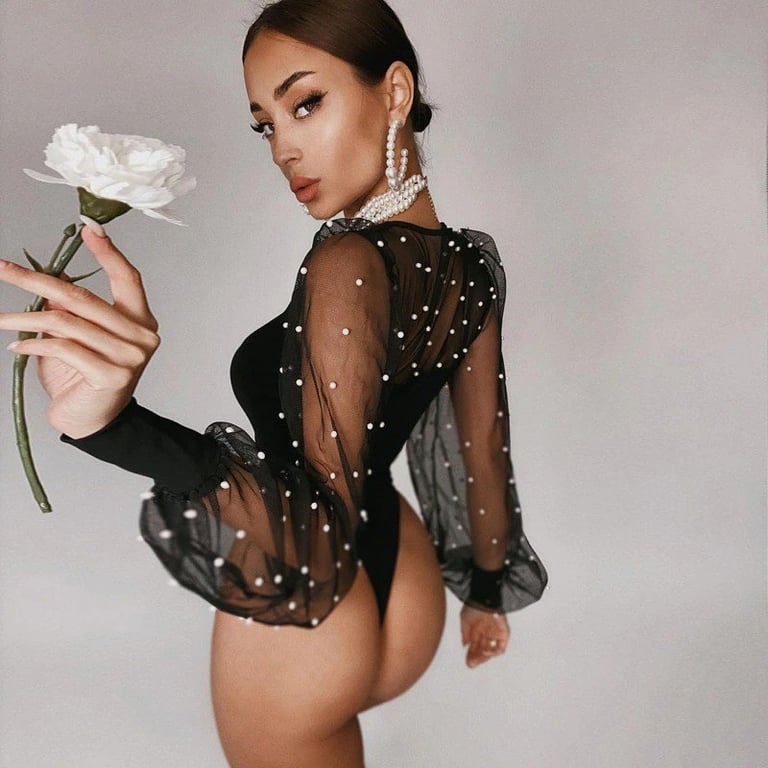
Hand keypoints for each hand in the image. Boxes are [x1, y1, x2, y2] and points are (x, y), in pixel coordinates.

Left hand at [0, 226, 159, 437]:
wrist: (91, 422)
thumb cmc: (85, 378)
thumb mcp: (77, 336)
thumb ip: (70, 308)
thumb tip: (52, 276)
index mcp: (140, 321)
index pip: (128, 278)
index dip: (108, 251)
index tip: (88, 227)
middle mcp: (142, 336)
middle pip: (84, 297)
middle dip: (37, 279)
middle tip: (3, 270)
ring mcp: (130, 357)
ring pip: (67, 322)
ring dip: (25, 317)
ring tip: (2, 319)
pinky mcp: (111, 375)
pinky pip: (63, 347)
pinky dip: (33, 344)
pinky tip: (17, 348)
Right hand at [460, 603, 509, 667]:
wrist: (484, 599)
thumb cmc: (474, 605)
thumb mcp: (464, 620)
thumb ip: (465, 633)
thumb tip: (465, 645)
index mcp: (478, 629)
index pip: (475, 646)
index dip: (471, 654)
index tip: (467, 662)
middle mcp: (487, 632)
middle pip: (483, 650)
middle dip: (477, 658)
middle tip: (471, 664)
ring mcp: (495, 633)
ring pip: (491, 651)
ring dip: (484, 657)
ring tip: (477, 660)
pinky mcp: (504, 633)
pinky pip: (501, 647)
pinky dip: (494, 652)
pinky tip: (485, 652)